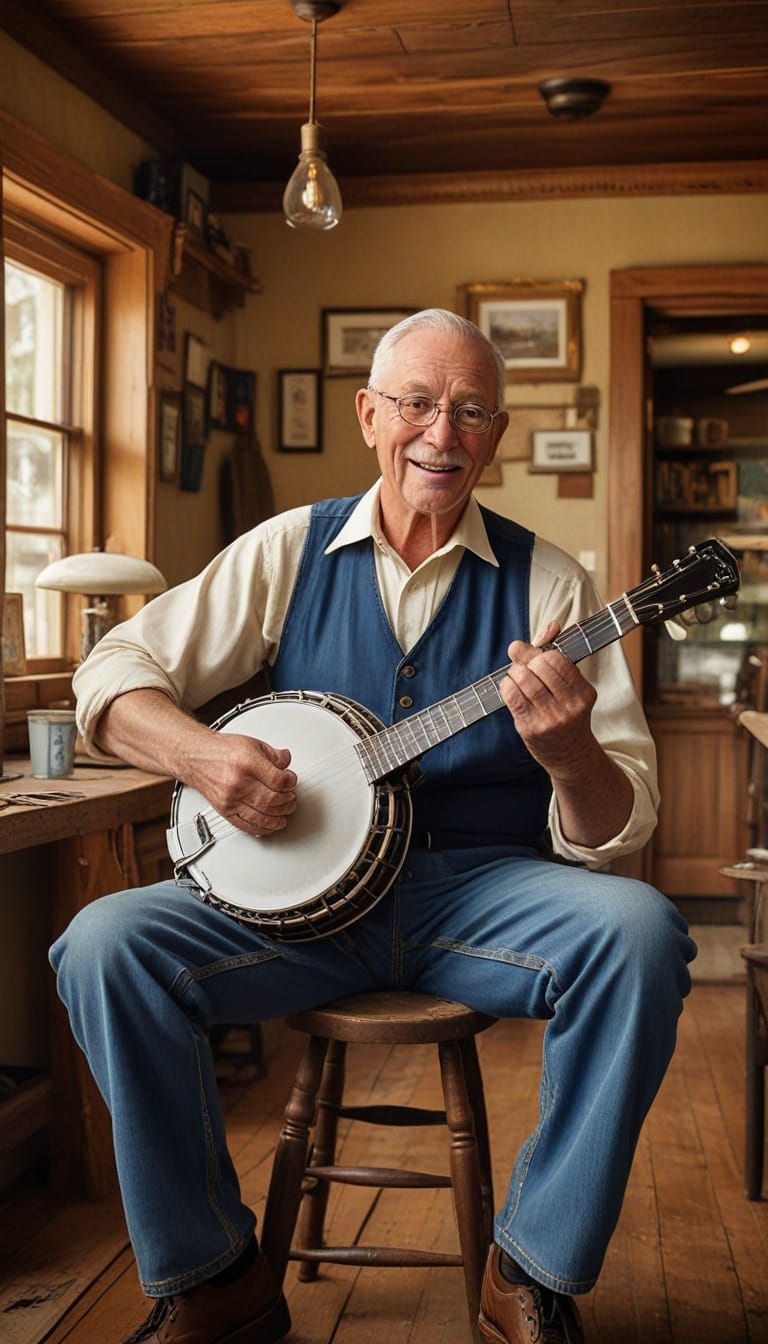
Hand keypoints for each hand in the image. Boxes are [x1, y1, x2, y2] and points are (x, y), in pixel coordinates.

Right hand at [192, 733, 297, 836]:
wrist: (195, 757)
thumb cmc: (221, 751)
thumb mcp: (252, 744)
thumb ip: (273, 755)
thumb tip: (287, 762)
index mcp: (247, 762)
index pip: (278, 780)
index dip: (291, 782)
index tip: (291, 781)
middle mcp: (238, 782)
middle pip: (272, 800)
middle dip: (288, 801)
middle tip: (291, 798)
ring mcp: (230, 799)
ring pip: (262, 817)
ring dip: (279, 817)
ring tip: (284, 811)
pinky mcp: (225, 811)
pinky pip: (247, 826)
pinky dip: (263, 828)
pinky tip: (271, 824)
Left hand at [499, 619, 598, 781]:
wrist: (570, 756)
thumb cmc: (568, 715)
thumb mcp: (572, 687)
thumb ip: (558, 655)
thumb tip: (552, 624)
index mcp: (584, 693)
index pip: (557, 659)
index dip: (540, 653)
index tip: (536, 657)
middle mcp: (570, 707)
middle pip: (539, 666)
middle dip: (527, 661)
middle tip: (524, 666)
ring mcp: (550, 719)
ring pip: (524, 679)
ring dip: (514, 672)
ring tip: (517, 676)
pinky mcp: (530, 728)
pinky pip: (511, 696)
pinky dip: (506, 685)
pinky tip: (511, 687)